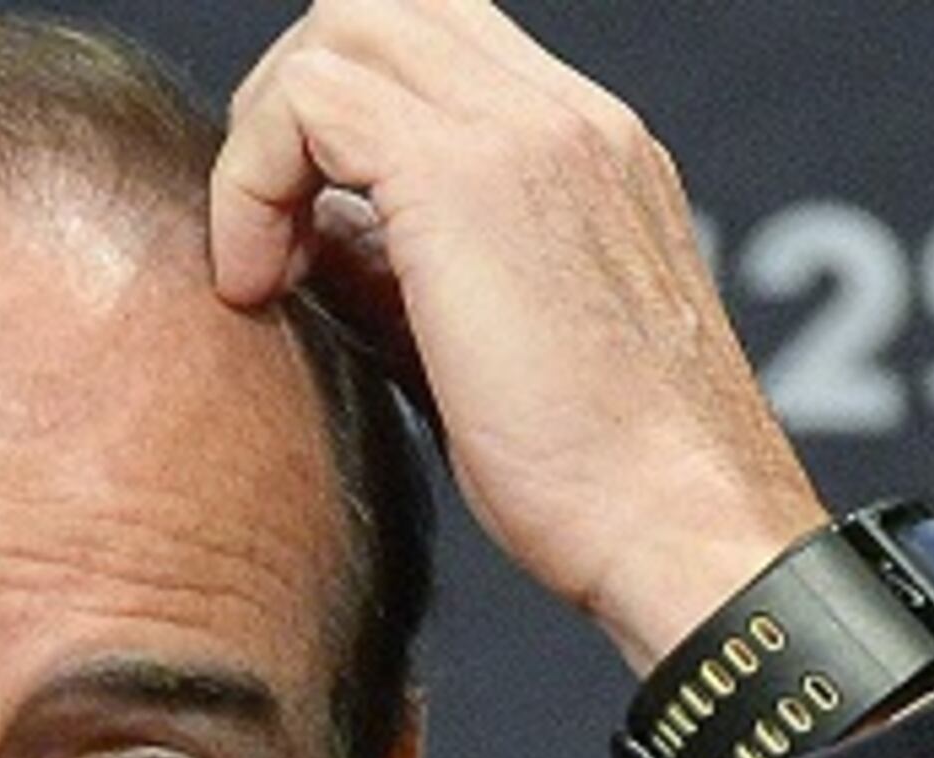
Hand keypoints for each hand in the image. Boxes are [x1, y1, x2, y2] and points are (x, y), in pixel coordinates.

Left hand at [211, 0, 827, 670]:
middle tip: (267, 229)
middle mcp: (565, 115)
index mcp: (583, 149)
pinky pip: (311, 100)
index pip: (433, 49)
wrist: (679, 529)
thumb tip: (309, 243)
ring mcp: (527, 128)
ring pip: (343, 24)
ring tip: (264, 261)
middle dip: (290, 101)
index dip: (338, 122)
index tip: (303, 238)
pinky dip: (253, 181)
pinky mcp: (468, 174)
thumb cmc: (597, 487)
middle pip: (382, 7)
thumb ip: (401, 273)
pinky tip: (261, 285)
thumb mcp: (481, 349)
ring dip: (268, 134)